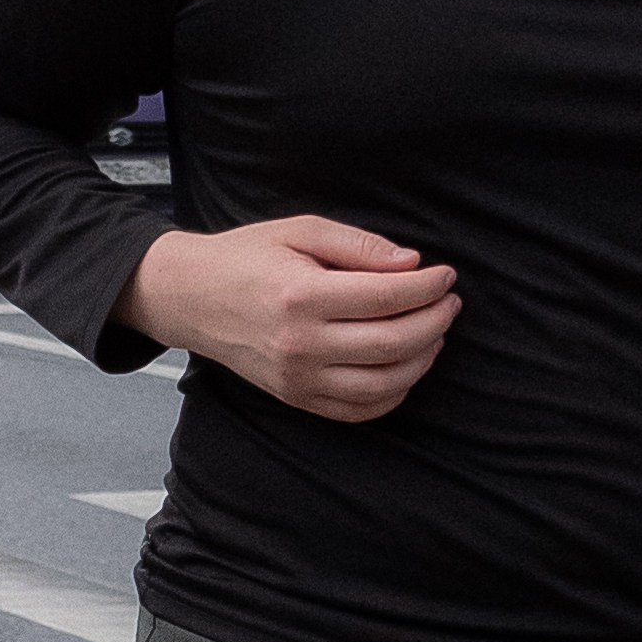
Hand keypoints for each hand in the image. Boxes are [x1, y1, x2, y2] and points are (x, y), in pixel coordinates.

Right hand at [120, 215, 458, 422]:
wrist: (191, 297)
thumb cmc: (247, 257)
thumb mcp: (300, 230)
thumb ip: (358, 246)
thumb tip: (411, 264)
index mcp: (301, 295)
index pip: (386, 296)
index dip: (428, 287)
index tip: (446, 276)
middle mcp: (300, 344)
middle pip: (392, 343)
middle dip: (435, 322)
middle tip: (449, 303)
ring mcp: (297, 378)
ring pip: (383, 384)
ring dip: (422, 360)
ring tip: (433, 333)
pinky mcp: (295, 398)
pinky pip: (359, 411)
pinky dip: (393, 394)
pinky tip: (405, 367)